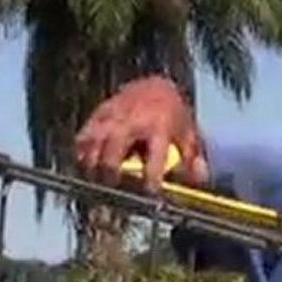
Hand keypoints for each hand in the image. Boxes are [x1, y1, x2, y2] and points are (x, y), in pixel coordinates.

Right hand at [75, 76, 208, 192]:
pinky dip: (81, 154)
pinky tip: (86, 166)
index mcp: (159, 128)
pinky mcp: (97, 115)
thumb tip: (199, 180)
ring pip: (91, 144)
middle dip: (110, 172)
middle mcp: (132, 121)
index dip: (151, 180)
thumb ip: (193, 160)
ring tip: (96, 180)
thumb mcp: (189, 135)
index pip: (154, 159)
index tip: (151, 195)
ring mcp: (112, 117)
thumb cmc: (173, 116)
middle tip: (112, 188)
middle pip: (112, 151)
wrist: (155, 86)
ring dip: (92, 166)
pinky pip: (82, 137)